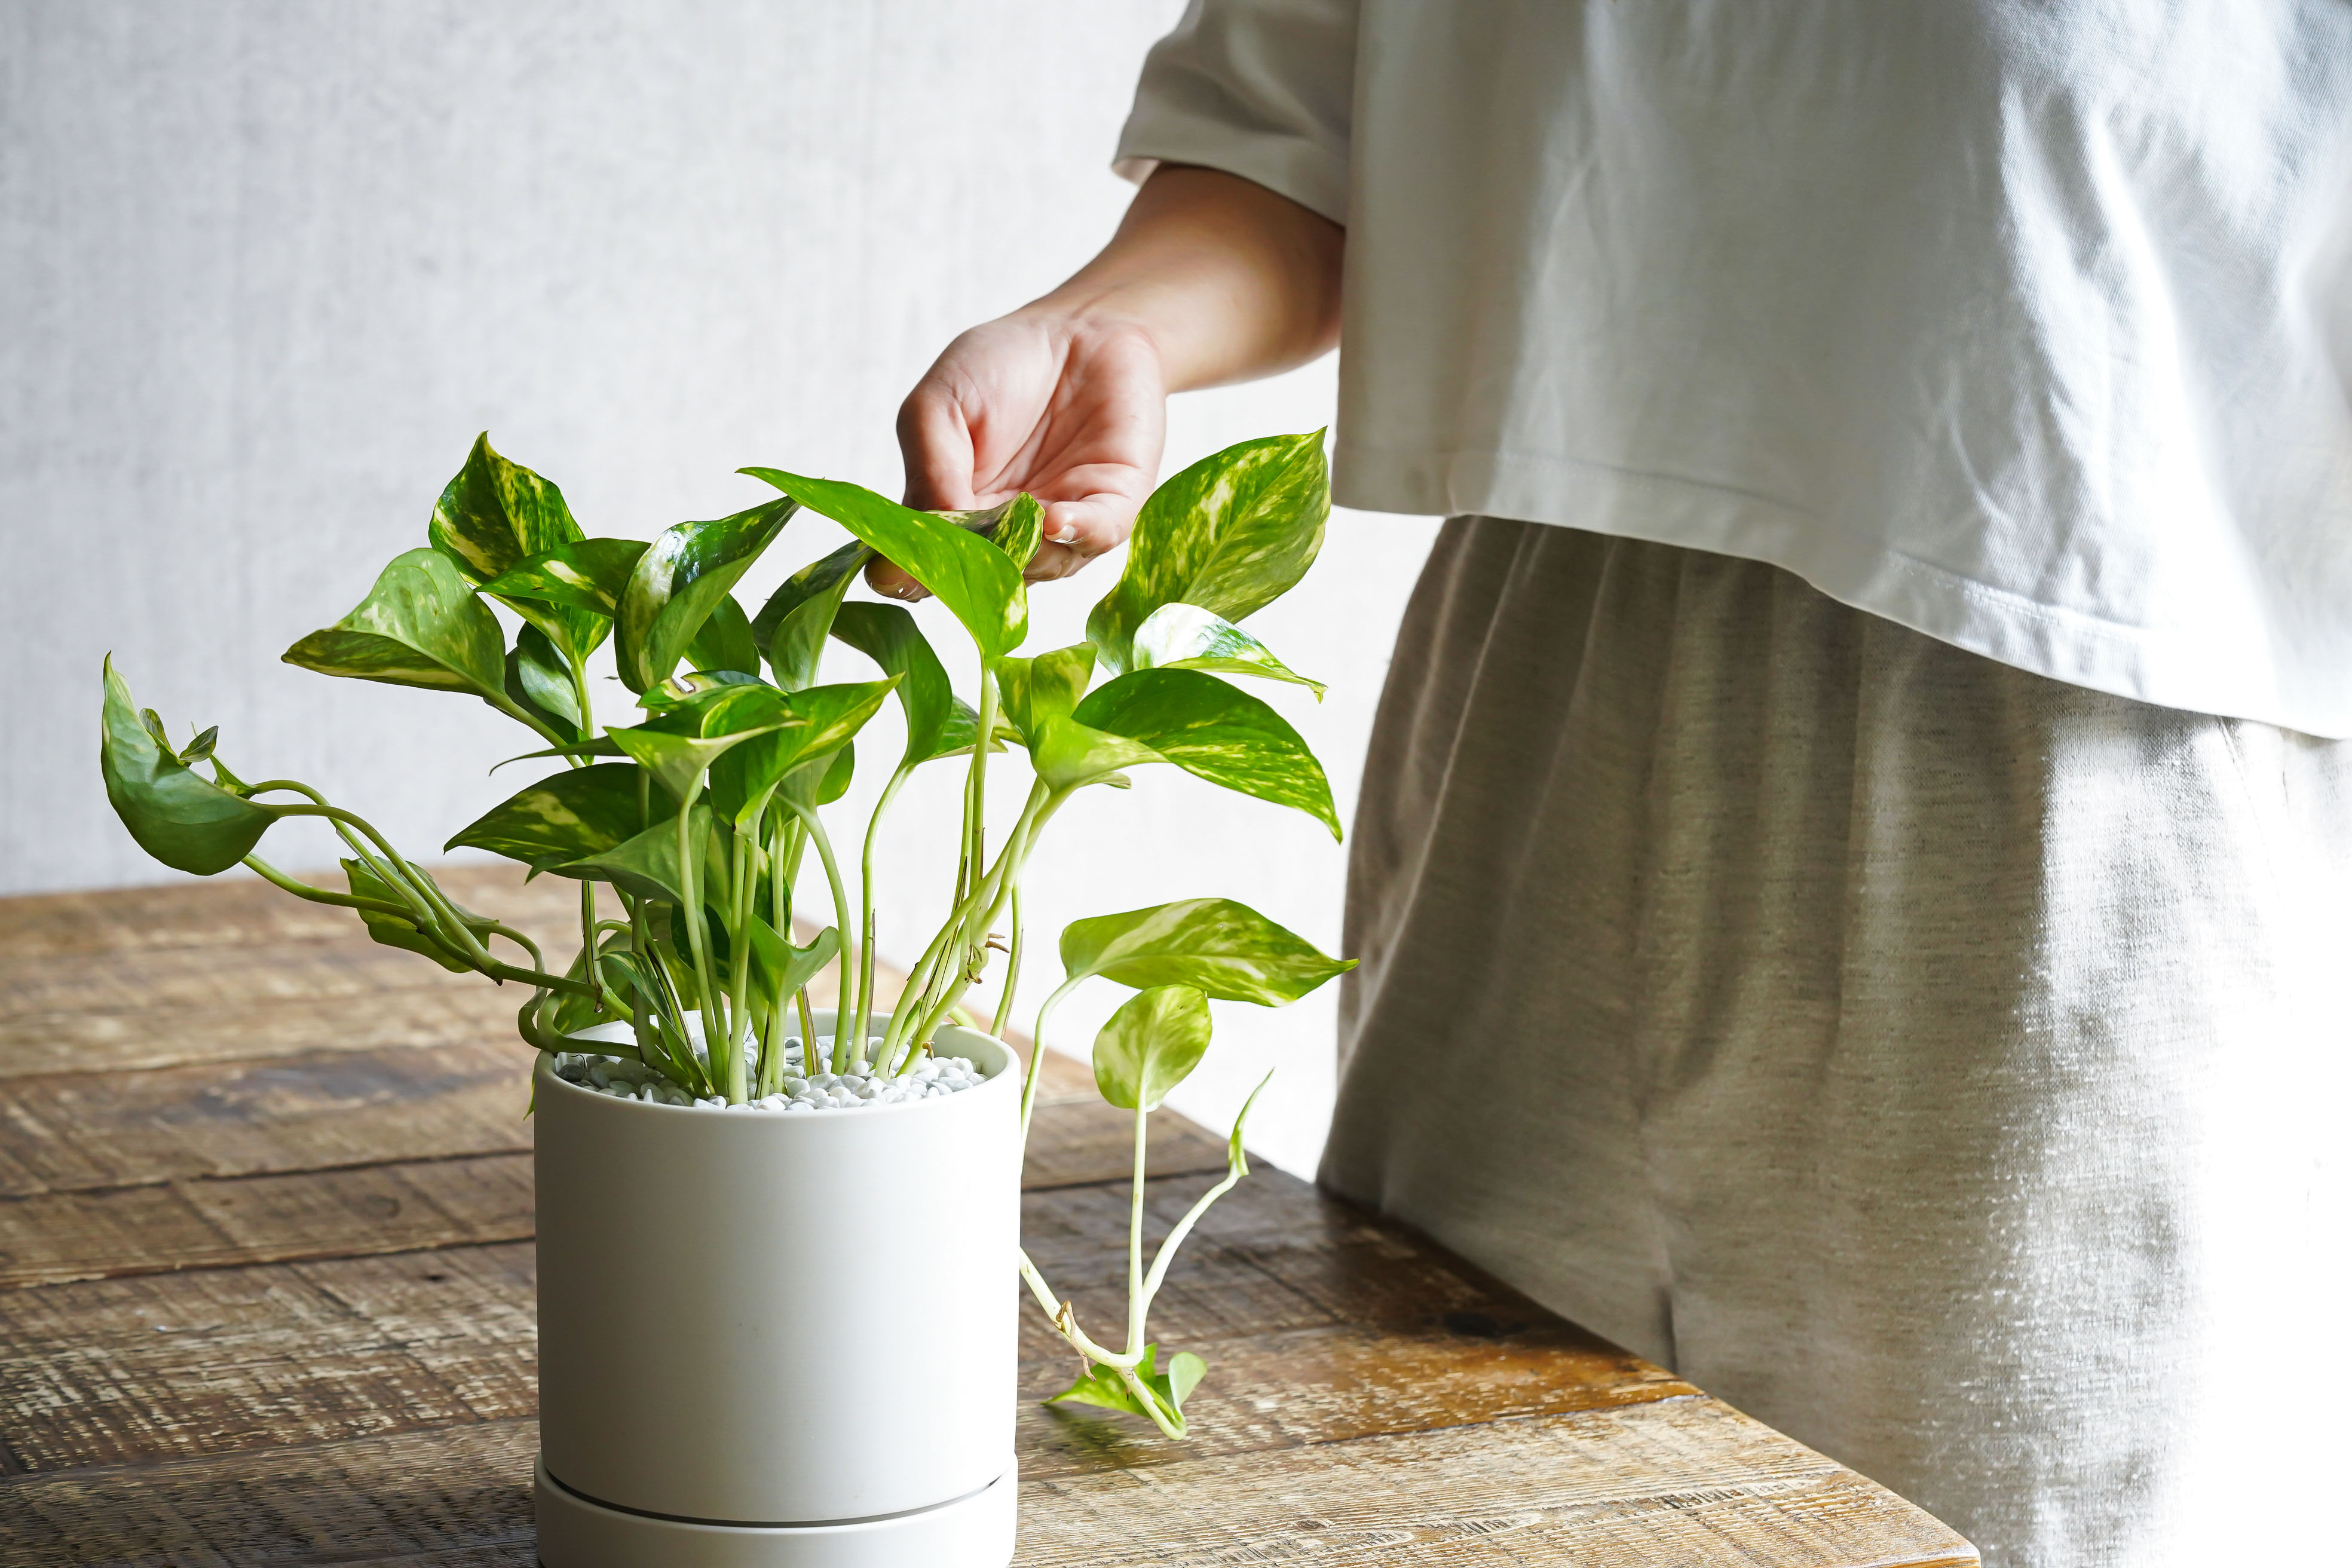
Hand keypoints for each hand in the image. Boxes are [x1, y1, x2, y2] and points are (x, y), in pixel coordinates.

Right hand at [874, 166, 1341, 600]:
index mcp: (951, 519)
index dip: (908, 573)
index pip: (923, 568)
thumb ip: (927, 466)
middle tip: (958, 550)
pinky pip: (1093, 538)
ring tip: (1010, 526)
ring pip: (1038, 568)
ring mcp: (1059, 530)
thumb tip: (926, 531)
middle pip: (981, 581)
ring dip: (1022, 554)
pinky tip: (1054, 520)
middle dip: (969, 571)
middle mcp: (1005, 539)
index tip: (893, 569)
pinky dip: (1073, 534)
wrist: (1079, 330)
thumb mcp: (938, 405)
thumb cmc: (998, 368)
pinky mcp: (1111, 509)